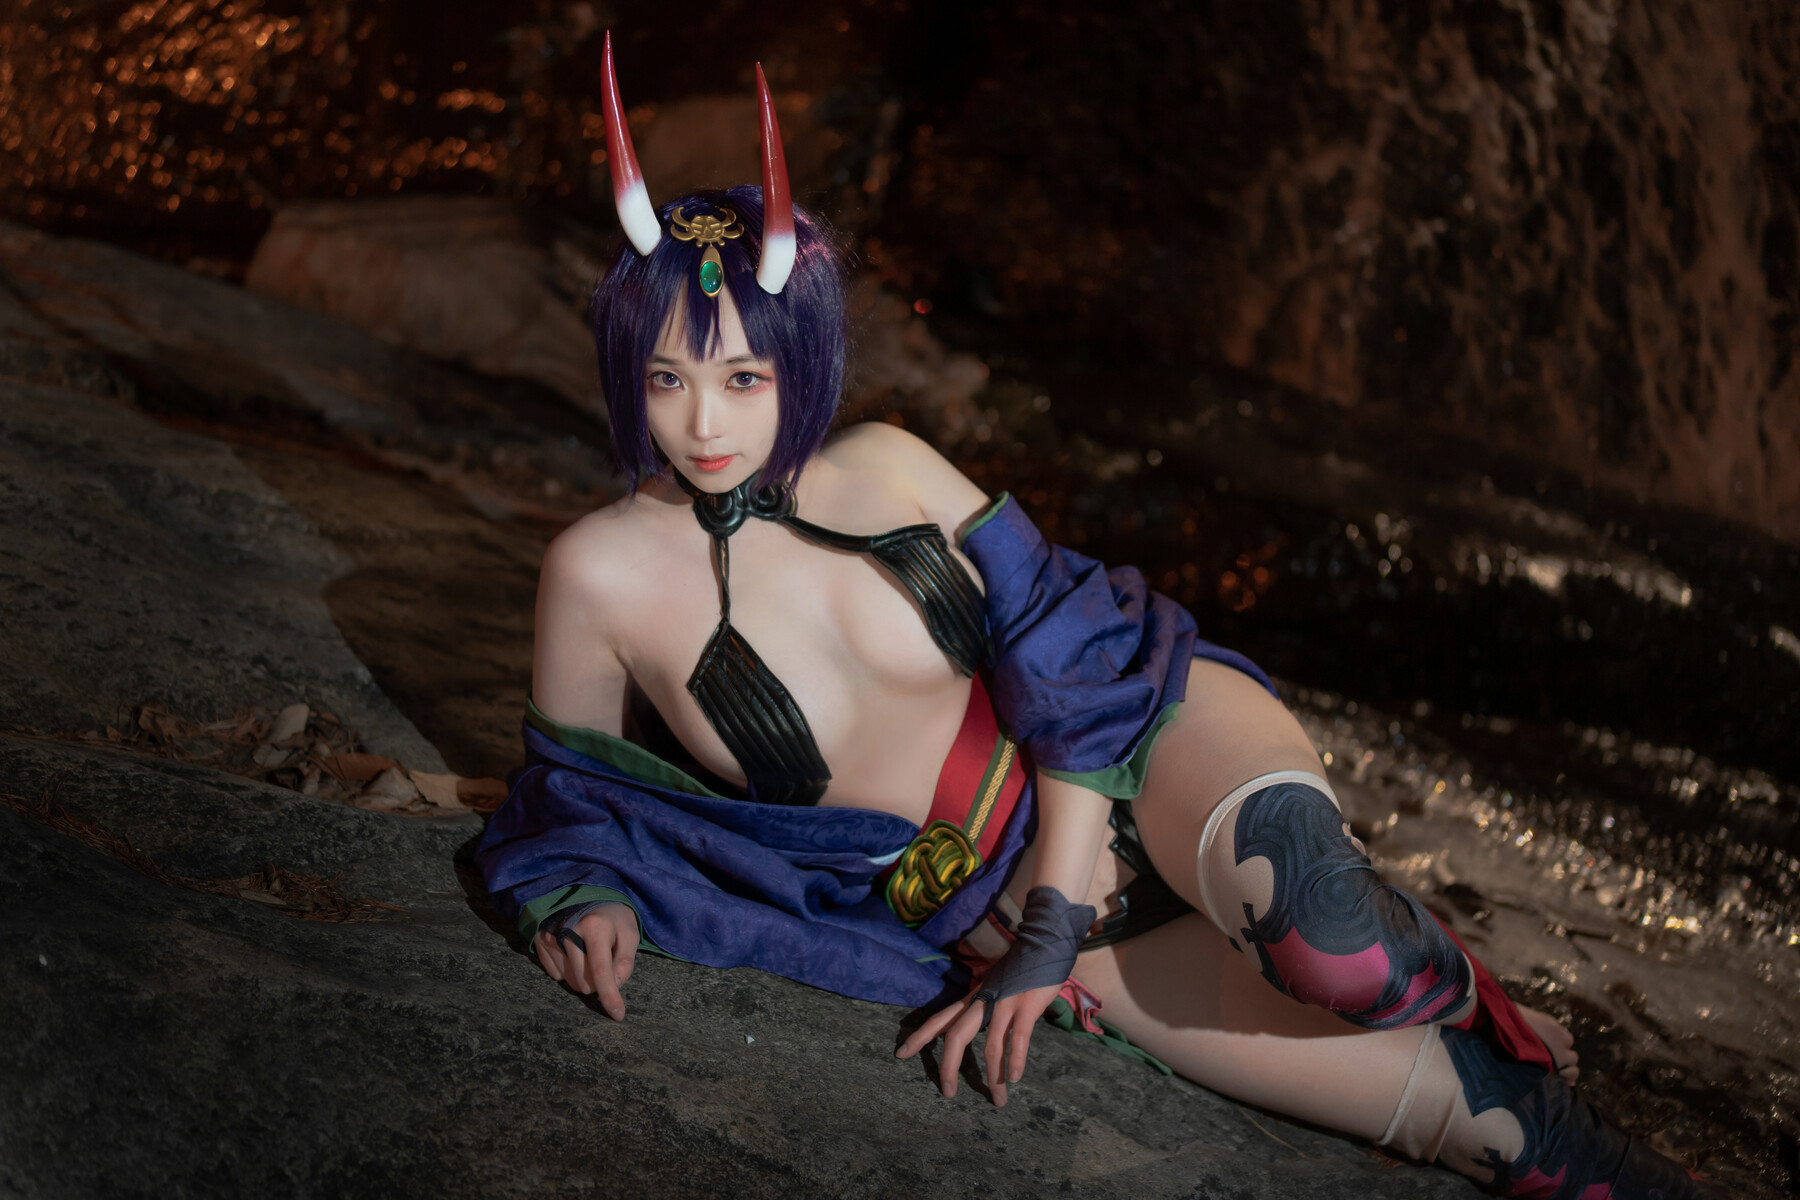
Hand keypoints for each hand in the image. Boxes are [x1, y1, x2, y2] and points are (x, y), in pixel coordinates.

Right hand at [533, 903, 637, 1020]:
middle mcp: (569, 932)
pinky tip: (574, 954)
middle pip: (585, 981)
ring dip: (583, 976)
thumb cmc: (612, 916)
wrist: (586, 892)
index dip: (609, 995)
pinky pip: (555, 974)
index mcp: (595, 928)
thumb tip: (616, 985)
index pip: (601, 970)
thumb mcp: (629, 933)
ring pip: (569, 981)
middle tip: (604, 959)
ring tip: (589, 952)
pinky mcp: (540, 940)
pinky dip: (567, 971)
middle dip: (598, 981)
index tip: (617, 1015)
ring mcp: (551, 936)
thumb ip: (625, 960)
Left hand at [896, 981, 1062, 1106]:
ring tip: (998, 1100)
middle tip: (947, 1092)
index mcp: (973, 998)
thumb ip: (986, 1007)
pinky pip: (1017, 1038)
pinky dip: (1015, 1060)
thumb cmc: (1020, 969)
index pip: (939, 1019)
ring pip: (990, 1045)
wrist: (1043, 942)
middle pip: (955, 1036)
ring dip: (993, 1076)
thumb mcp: (994, 986)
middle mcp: (983, 1001)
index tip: (901, 1054)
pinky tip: (1013, 1078)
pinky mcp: (1027, 1006)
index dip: (920, 1037)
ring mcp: (1005, 1003)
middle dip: (947, 1066)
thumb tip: (980, 1031)